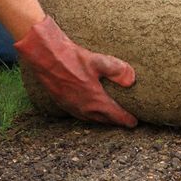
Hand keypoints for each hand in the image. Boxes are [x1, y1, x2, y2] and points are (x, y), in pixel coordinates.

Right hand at [15, 16, 137, 127]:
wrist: (45, 57)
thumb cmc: (72, 58)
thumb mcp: (99, 61)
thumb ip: (118, 70)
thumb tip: (132, 80)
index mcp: (95, 100)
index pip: (115, 115)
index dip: (126, 120)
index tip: (134, 123)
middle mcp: (84, 108)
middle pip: (104, 120)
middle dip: (115, 121)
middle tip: (125, 122)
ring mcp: (72, 106)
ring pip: (91, 119)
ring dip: (102, 119)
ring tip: (109, 118)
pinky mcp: (62, 102)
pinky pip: (79, 114)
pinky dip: (89, 115)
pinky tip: (89, 110)